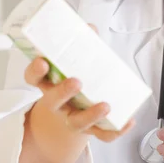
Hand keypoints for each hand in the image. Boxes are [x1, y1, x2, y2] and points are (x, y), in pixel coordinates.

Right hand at [19, 26, 135, 162]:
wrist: (72, 114)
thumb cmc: (73, 79)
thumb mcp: (74, 61)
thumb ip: (82, 43)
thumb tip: (90, 28)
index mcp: (48, 83)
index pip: (33, 77)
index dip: (35, 71)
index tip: (42, 61)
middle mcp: (57, 103)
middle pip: (53, 101)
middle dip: (62, 92)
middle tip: (75, 81)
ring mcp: (72, 118)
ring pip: (77, 122)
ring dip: (91, 115)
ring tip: (105, 105)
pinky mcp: (90, 130)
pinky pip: (102, 134)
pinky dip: (116, 130)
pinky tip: (129, 121)